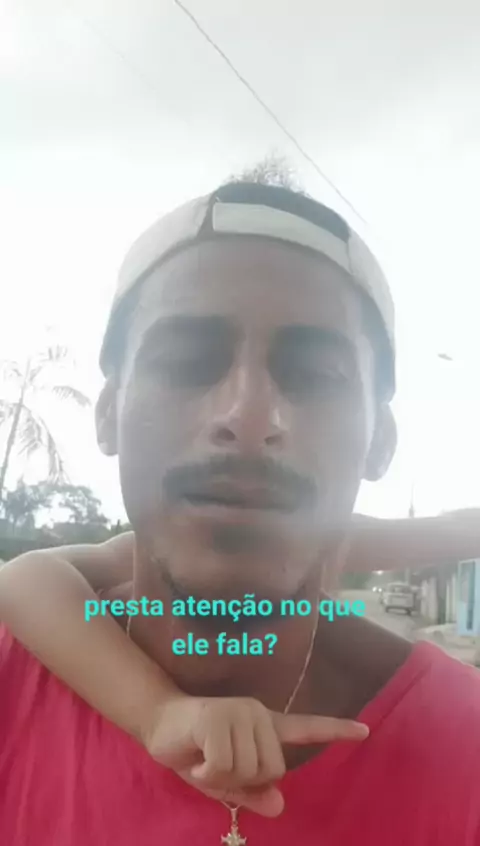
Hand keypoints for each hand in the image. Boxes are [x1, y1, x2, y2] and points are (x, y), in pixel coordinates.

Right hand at [144, 695, 368, 815]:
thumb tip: (280, 806)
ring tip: (204, 759)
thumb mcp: (225, 781)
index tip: (365, 732)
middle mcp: (256, 713)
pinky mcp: (218, 717)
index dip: (336, 731)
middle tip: (217, 766)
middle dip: (245, 779)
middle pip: (273, 768)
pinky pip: (224, 765)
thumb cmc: (194, 751)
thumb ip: (252, 793)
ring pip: (250, 769)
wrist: (158, 724)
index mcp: (263, 726)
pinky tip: (195, 758)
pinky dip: (208, 773)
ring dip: (222, 776)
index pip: (305, 727)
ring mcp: (239, 711)